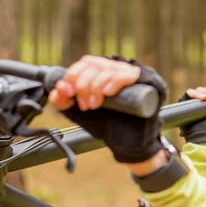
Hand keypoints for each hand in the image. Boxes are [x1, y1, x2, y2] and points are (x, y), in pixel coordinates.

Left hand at [49, 55, 167, 163]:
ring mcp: (133, 75)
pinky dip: (115, 81)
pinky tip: (107, 93)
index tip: (69, 93)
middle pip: (96, 64)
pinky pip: (128, 74)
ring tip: (95, 105)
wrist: (128, 144)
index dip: (74, 74)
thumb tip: (58, 88)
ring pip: (109, 69)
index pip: (87, 62)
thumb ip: (65, 101)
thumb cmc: (107, 125)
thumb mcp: (79, 112)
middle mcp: (118, 69)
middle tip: (85, 105)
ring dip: (96, 86)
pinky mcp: (147, 83)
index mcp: (103, 72)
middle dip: (83, 84)